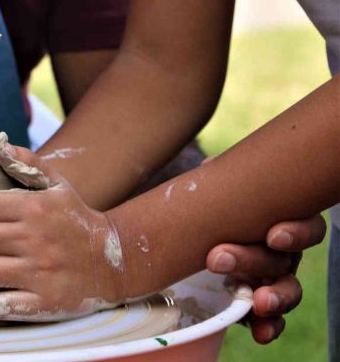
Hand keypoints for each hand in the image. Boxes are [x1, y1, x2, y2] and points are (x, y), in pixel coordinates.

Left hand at [203, 155, 326, 343]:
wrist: (197, 232)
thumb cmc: (218, 206)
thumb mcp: (219, 191)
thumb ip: (218, 181)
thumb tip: (208, 170)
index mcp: (283, 222)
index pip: (306, 228)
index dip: (296, 233)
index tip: (273, 235)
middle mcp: (284, 252)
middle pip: (283, 260)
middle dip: (253, 260)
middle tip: (217, 258)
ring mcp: (273, 279)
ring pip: (285, 290)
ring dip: (273, 297)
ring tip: (258, 301)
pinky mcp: (257, 302)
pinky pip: (271, 319)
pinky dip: (268, 326)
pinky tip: (259, 332)